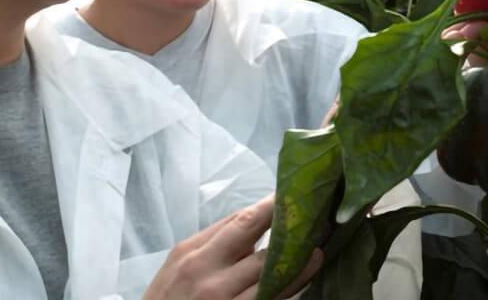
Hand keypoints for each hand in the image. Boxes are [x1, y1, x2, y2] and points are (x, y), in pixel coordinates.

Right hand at [142, 195, 323, 299]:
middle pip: (258, 239)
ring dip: (300, 260)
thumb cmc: (168, 299)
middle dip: (287, 223)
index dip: (270, 207)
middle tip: (314, 212)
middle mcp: (208, 273)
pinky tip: (304, 279)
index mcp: (193, 252)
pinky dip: (290, 289)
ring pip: (272, 274)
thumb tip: (248, 224)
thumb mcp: (179, 265)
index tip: (291, 197)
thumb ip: (211, 244)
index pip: (239, 221)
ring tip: (318, 249)